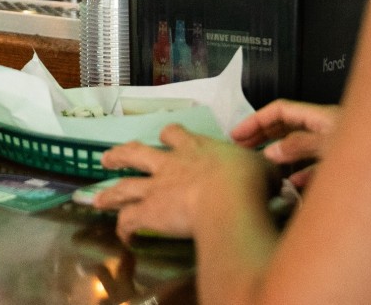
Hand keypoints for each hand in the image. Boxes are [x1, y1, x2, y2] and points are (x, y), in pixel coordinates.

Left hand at [93, 124, 275, 242]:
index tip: (165, 135)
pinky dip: (124, 228)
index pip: (177, 135)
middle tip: (108, 158)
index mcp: (197, 148)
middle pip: (137, 152)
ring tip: (98, 198)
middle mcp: (171, 164)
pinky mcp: (150, 211)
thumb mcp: (262, 167)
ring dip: (110, 192)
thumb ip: (261, 169)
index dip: (169, 135)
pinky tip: (123, 236)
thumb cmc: (248, 180)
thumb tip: (272, 175)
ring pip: (125, 185)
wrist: (228, 197)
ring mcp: (156, 187)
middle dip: (121, 155)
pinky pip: (130, 220)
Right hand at [230, 99, 339, 187]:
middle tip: (241, 148)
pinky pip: (314, 166)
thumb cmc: (366, 153)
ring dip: (278, 154)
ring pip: (298, 146)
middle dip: (262, 135)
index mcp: (321, 116)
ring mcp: (334, 147)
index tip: (237, 134)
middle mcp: (325, 128)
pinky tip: (291, 183)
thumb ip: (298, 146)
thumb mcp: (328, 145)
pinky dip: (301, 172)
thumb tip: (269, 152)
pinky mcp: (341, 165)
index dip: (256, 120)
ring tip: (259, 164)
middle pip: (286, 127)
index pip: (280, 110)